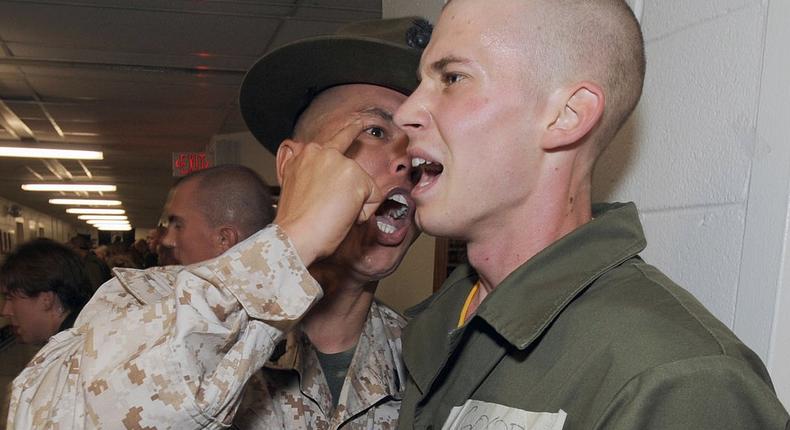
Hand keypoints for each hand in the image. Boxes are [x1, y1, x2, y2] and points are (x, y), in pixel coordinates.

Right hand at [274, 119, 382, 265]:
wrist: (294, 236)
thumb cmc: (294, 222)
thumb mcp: (292, 187)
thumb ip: (308, 173)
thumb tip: (325, 179)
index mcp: (303, 154)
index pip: (332, 139)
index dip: (351, 129)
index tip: (360, 121)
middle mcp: (320, 151)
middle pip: (353, 167)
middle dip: (354, 185)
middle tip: (345, 181)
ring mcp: (339, 161)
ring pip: (363, 185)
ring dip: (355, 204)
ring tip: (333, 215)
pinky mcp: (355, 175)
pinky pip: (373, 198)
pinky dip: (363, 213)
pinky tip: (344, 217)